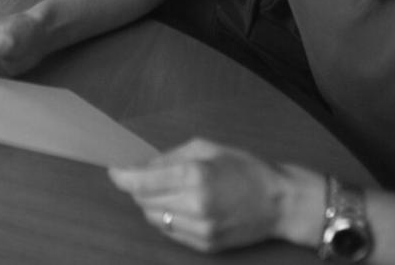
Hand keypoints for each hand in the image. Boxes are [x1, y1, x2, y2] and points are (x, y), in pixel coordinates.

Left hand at [107, 139, 311, 253]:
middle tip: (145, 176)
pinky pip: (171, 232)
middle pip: (144, 201)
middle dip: (138, 188)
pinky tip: (182, 206)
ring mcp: (200, 229)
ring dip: (152, 204)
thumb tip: (142, 166)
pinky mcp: (205, 245)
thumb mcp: (207, 148)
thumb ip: (170, 157)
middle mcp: (195, 205)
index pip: (142, 182)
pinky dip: (168, 218)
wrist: (280, 203)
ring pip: (154, 219)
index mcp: (195, 176)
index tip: (114, 170)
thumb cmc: (246, 168)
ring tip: (168, 191)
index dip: (122, 176)